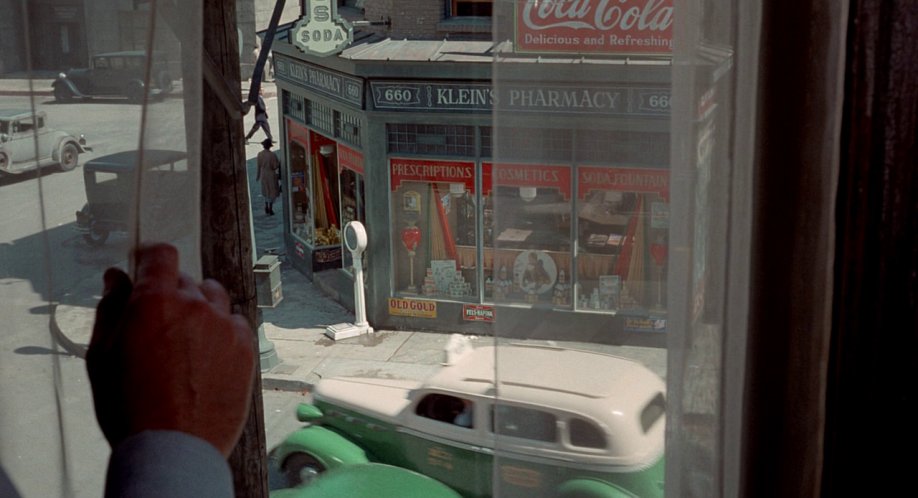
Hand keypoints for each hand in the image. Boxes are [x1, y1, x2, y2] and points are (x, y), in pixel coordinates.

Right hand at [87, 243, 254, 456]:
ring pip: (215, 299)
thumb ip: (111, 309)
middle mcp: (196, 306)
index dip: (152, 258)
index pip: (161, 255)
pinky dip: (223, 331)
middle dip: (172, 295)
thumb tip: (117, 278)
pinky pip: (236, 324)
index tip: (147, 266)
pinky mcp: (247, 348)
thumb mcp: (101, 356)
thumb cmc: (130, 406)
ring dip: (200, 309)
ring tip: (185, 342)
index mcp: (155, 302)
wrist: (175, 448)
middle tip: (159, 325)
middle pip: (187, 281)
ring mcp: (226, 326)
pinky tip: (207, 357)